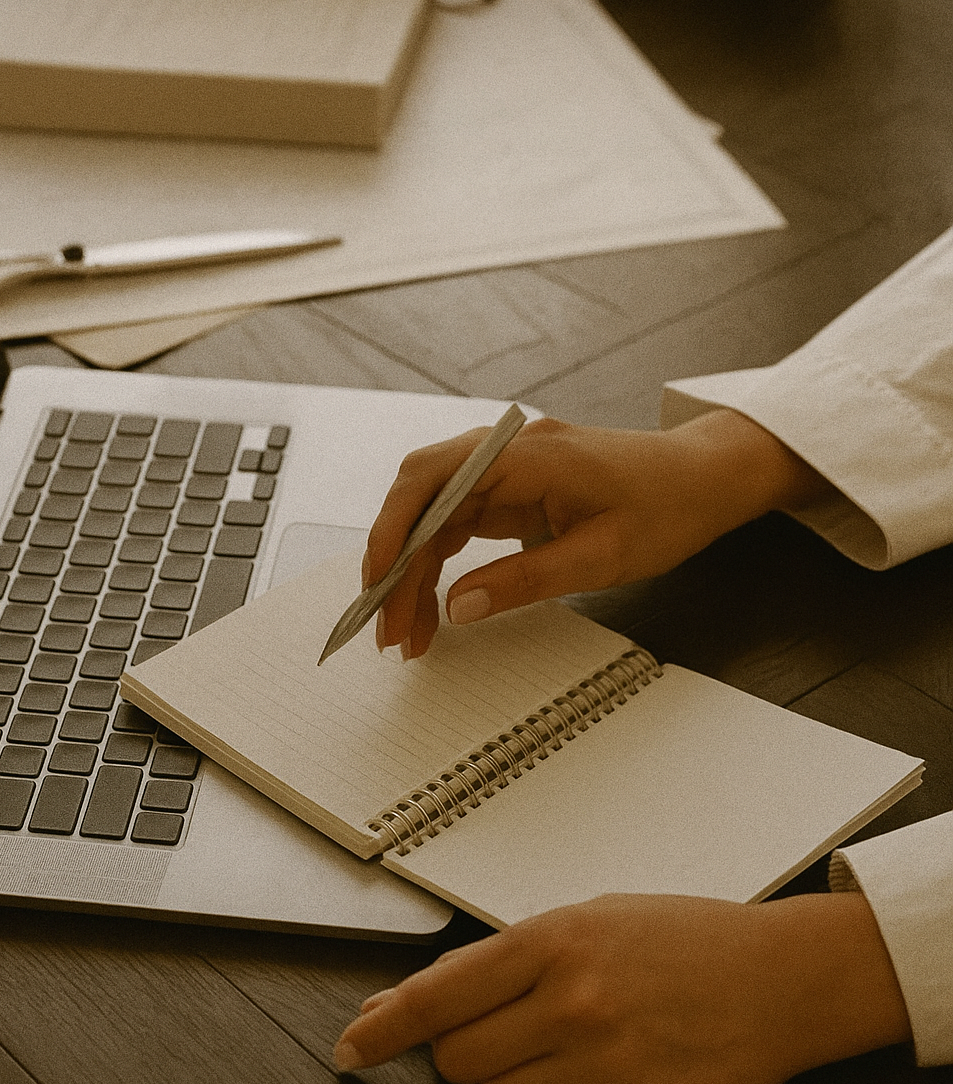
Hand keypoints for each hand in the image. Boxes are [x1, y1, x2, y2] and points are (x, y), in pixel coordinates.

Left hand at [333, 892, 910, 1083]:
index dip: (382, 1030)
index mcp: (555, 939)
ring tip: (575, 1047)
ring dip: (519, 1082)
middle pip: (460, 1061)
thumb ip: (496, 962)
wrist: (782, 979)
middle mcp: (575, 1002)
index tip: (352, 1050)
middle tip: (515, 1030)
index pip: (438, 996)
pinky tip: (600, 1079)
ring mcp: (607, 1063)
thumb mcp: (588, 919)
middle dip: (468, 1051)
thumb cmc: (683, 940)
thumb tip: (405, 1006)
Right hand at [365, 409, 826, 657]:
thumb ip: (524, 582)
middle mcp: (507, 451)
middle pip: (421, 499)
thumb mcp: (600, 557)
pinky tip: (435, 605)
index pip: (431, 482)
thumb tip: (457, 608)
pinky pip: (459, 522)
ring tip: (410, 632)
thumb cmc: (667, 507)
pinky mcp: (514, 488)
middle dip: (394, 563)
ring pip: (434, 515)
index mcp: (527, 455)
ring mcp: (508, 468)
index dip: (392, 534)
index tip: (377, 586)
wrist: (705, 479)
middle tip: (388, 627)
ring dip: (414, 571)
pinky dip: (440, 564)